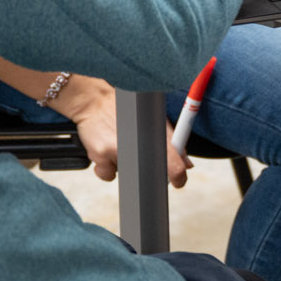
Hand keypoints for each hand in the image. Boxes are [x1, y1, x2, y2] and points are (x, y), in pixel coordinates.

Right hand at [50, 73, 191, 187]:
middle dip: (146, 172)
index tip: (178, 181)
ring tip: (117, 143)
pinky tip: (103, 149)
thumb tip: (186, 165)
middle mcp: (139, 143)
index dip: (178, 176)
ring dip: (123, 164)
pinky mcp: (101, 154)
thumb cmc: (125, 109)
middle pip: (149, 174)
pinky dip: (105, 167)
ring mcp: (120, 150)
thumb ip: (170, 142)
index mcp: (156, 133)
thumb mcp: (153, 119)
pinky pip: (107, 174)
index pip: (175, 164)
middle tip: (138, 158)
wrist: (94, 99)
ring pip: (126, 174)